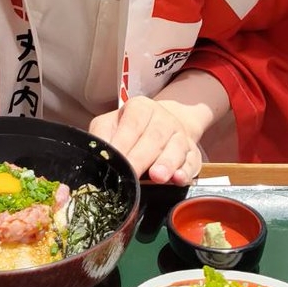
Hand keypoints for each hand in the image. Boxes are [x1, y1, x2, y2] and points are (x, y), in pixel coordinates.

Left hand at [88, 95, 203, 184]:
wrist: (162, 124)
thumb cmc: (129, 129)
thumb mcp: (110, 125)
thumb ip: (102, 137)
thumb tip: (95, 156)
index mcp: (140, 108)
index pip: (133, 123)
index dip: (124, 143)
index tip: (116, 160)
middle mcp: (163, 119)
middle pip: (154, 138)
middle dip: (141, 158)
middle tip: (131, 175)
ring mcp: (180, 136)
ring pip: (176, 149)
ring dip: (167, 164)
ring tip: (157, 177)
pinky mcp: (192, 154)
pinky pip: (192, 163)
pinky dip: (186, 172)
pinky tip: (178, 179)